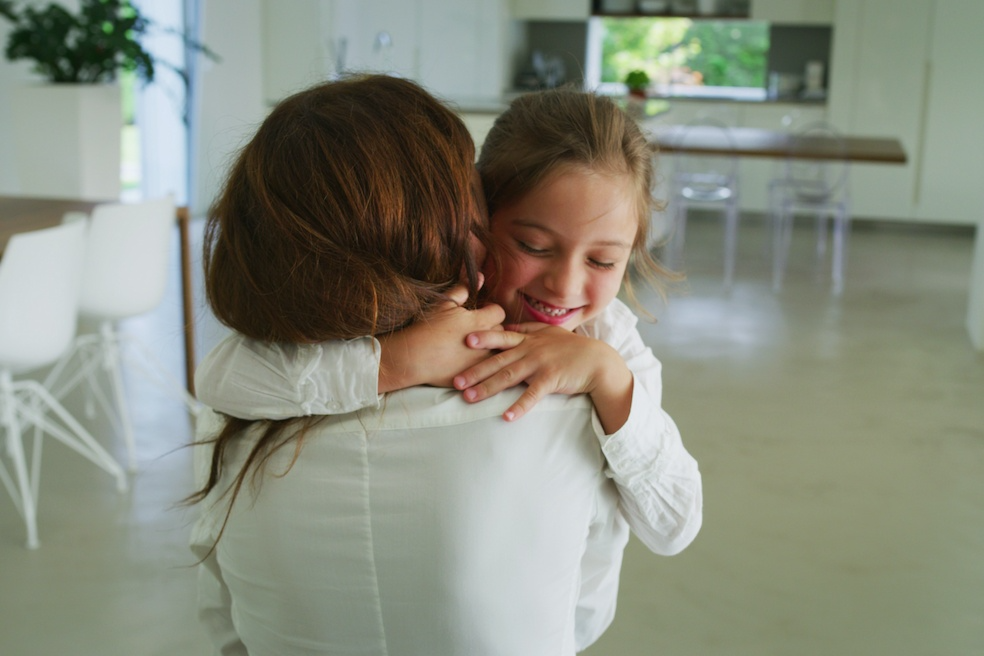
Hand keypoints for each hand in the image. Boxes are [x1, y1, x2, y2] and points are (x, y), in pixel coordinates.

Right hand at [377, 284, 504, 391]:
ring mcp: (482, 361)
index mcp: (480, 321)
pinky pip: (487, 369)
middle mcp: (486, 341)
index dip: (490, 311)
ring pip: (496, 351)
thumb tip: (480, 276)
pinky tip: (469, 361)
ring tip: (473, 347)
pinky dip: (482, 364)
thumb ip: (464, 289)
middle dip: (491, 329)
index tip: (480, 313)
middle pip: (500, 332)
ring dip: (489, 347)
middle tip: (475, 330)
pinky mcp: (475, 376)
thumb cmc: (427, 327)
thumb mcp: (444, 303)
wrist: (412, 357)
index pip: (499, 312)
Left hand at [453, 322, 632, 429]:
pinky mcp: (551, 380)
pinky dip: (519, 406)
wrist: (598, 361)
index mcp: (528, 339)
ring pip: (509, 377)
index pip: (501, 337)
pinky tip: (506, 416)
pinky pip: (532, 395)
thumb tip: (509, 324)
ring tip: (470, 398)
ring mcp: (540, 364)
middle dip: (475, 371)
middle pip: (498, 361)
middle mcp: (531, 350)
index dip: (483, 338)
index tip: (464, 340)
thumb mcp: (549, 332)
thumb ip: (528, 328)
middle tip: (455, 381)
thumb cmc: (572, 348)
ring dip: (488, 388)